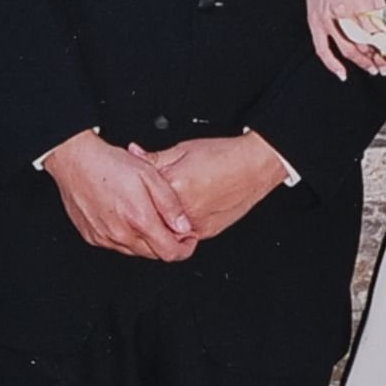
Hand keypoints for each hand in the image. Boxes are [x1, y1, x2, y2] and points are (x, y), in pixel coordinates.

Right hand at [42, 130, 197, 259]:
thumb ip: (170, 205)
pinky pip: (116, 245)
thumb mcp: (151, 176)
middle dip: (166, 243)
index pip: (170, 252)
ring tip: (145, 216)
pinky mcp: (92, 237)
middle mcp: (121, 234)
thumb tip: (183, 227)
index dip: (185, 249)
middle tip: (169, 225)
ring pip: (135, 251)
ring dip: (146, 240)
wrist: (75, 160)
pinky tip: (125, 217)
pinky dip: (126, 236)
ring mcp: (104, 237)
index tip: (188, 239)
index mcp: (139, 220)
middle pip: (154, 254)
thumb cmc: (110, 164)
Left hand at [130, 133, 286, 240]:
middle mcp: (183, 210)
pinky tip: (179, 214)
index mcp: (173, 186)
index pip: (140, 195)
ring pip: (166, 232)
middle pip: (151, 217)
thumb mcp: (182, 150)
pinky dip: (177, 228)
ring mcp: (196, 224)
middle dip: (145, 211)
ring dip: (160, 223)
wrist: (254, 166)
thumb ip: (154, 157)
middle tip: (142, 203)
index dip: (134, 191)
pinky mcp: (207, 232)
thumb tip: (133, 153)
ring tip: (160, 210)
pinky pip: (184, 236)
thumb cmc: (223, 156)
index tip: (131, 189)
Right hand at [305, 0, 385, 81]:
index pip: (376, 32)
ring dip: (361, 62)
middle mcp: (343, 12)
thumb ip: (380, 12)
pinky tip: (342, 73)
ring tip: (372, 69)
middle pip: (364, 43)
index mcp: (360, 2)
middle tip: (385, 66)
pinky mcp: (316, 23)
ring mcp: (328, 20)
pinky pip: (323, 49)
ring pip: (347, 49)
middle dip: (376, 57)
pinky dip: (332, 64)